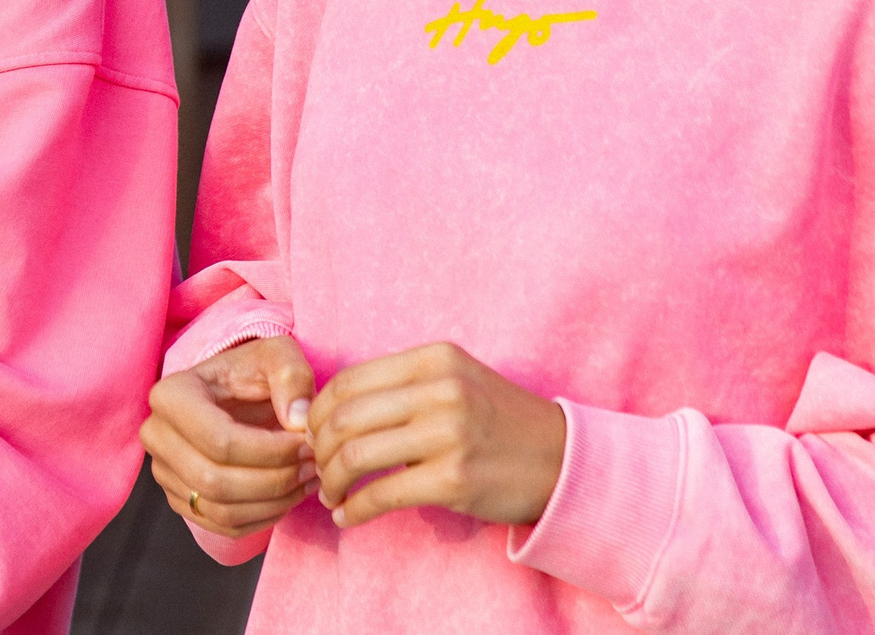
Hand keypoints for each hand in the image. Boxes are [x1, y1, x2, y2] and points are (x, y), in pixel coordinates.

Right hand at [142, 333, 319, 539]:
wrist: (232, 393)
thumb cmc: (253, 372)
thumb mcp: (276, 355)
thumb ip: (292, 376)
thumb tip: (298, 421)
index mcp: (171, 395)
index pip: (220, 441)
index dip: (272, 451)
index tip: (308, 443)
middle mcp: (156, 435)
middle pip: (215, 481)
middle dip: (275, 480)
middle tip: (312, 466)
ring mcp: (163, 471)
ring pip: (220, 509)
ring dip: (273, 503)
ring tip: (307, 480)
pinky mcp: (180, 499)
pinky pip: (222, 525)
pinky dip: (263, 518)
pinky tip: (288, 495)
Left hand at [307, 341, 565, 529]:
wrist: (564, 461)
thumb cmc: (496, 421)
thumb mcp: (453, 381)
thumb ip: (398, 386)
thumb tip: (323, 411)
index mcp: (434, 358)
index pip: (347, 380)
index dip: (319, 412)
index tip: (311, 435)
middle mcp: (441, 390)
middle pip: (344, 417)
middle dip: (318, 448)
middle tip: (316, 468)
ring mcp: (449, 434)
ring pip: (355, 454)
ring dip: (331, 479)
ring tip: (330, 493)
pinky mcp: (455, 480)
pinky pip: (382, 495)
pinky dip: (355, 509)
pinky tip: (348, 516)